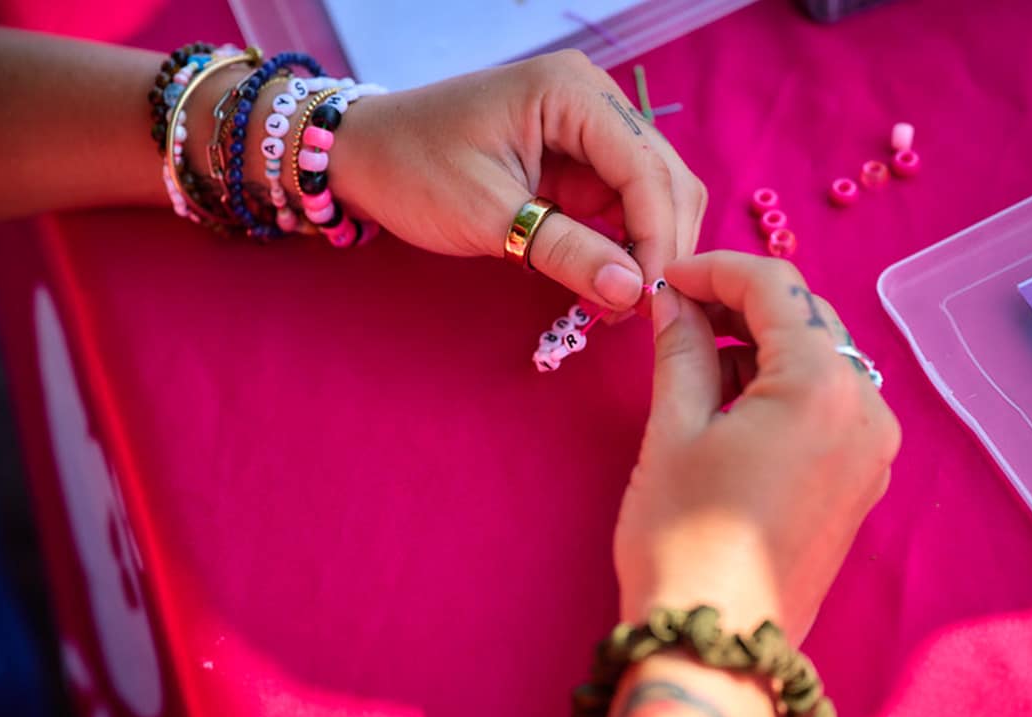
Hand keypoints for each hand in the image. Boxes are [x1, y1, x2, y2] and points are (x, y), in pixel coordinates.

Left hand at [332, 50, 706, 312]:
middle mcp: (594, 100)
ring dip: (649, 248)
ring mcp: (591, 130)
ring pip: (655, 193)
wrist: (366, 156)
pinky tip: (611, 284)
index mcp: (571, 92)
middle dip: (661, 245)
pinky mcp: (580, 161)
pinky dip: (626, 246)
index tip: (649, 298)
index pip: (645, 168)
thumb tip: (633, 293)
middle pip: (665, 177)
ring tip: (623, 303)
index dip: (657, 237)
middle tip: (640, 310)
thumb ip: (565, 251)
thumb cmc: (413, 170)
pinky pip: (625, 205)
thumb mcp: (487, 215)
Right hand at [613, 251, 899, 642]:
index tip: (667, 280)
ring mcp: (873, 451)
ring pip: (820, 362)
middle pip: (807, 320)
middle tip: (676, 314)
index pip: (776, 288)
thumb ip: (680, 350)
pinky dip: (782, 389)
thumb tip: (672, 302)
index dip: (715, 269)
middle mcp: (867, 410)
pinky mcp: (862, 481)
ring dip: (761, 347)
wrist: (718, 647)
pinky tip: (731, 406)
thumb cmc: (683, 539)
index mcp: (823, 387)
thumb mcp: (673, 432)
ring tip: (694, 366)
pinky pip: (828, 406)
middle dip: (740, 305)